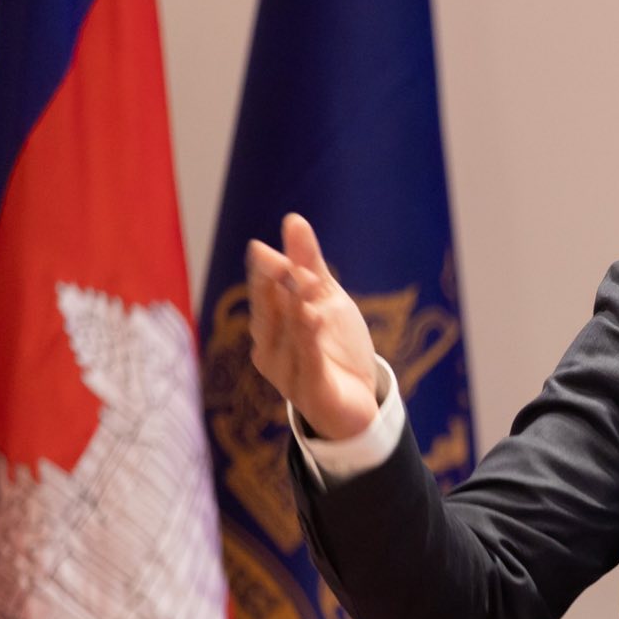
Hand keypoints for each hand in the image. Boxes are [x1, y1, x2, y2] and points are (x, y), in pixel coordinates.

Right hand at [246, 213, 381, 440]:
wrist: (358, 400)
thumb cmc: (333, 346)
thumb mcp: (326, 299)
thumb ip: (309, 263)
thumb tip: (293, 219)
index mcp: (270, 326)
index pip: (264, 295)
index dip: (265, 274)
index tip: (261, 250)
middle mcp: (271, 349)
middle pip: (271, 315)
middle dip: (275, 289)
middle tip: (280, 262)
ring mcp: (288, 374)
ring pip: (291, 337)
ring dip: (296, 310)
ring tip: (302, 283)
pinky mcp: (312, 392)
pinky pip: (309, 363)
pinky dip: (310, 340)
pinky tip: (314, 317)